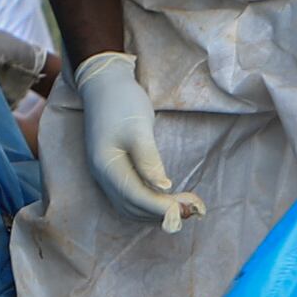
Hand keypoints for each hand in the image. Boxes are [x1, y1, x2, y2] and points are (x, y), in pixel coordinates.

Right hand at [73, 52, 203, 229]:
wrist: (103, 84)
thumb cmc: (122, 101)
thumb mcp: (139, 127)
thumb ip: (149, 159)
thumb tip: (163, 187)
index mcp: (107, 165)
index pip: (135, 197)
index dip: (161, 207)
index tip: (186, 209)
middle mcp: (102, 176)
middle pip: (133, 206)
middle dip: (162, 212)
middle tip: (194, 209)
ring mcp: (105, 174)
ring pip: (130, 206)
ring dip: (156, 210)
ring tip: (186, 206)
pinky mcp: (113, 170)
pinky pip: (129, 197)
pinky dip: (149, 202)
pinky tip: (168, 198)